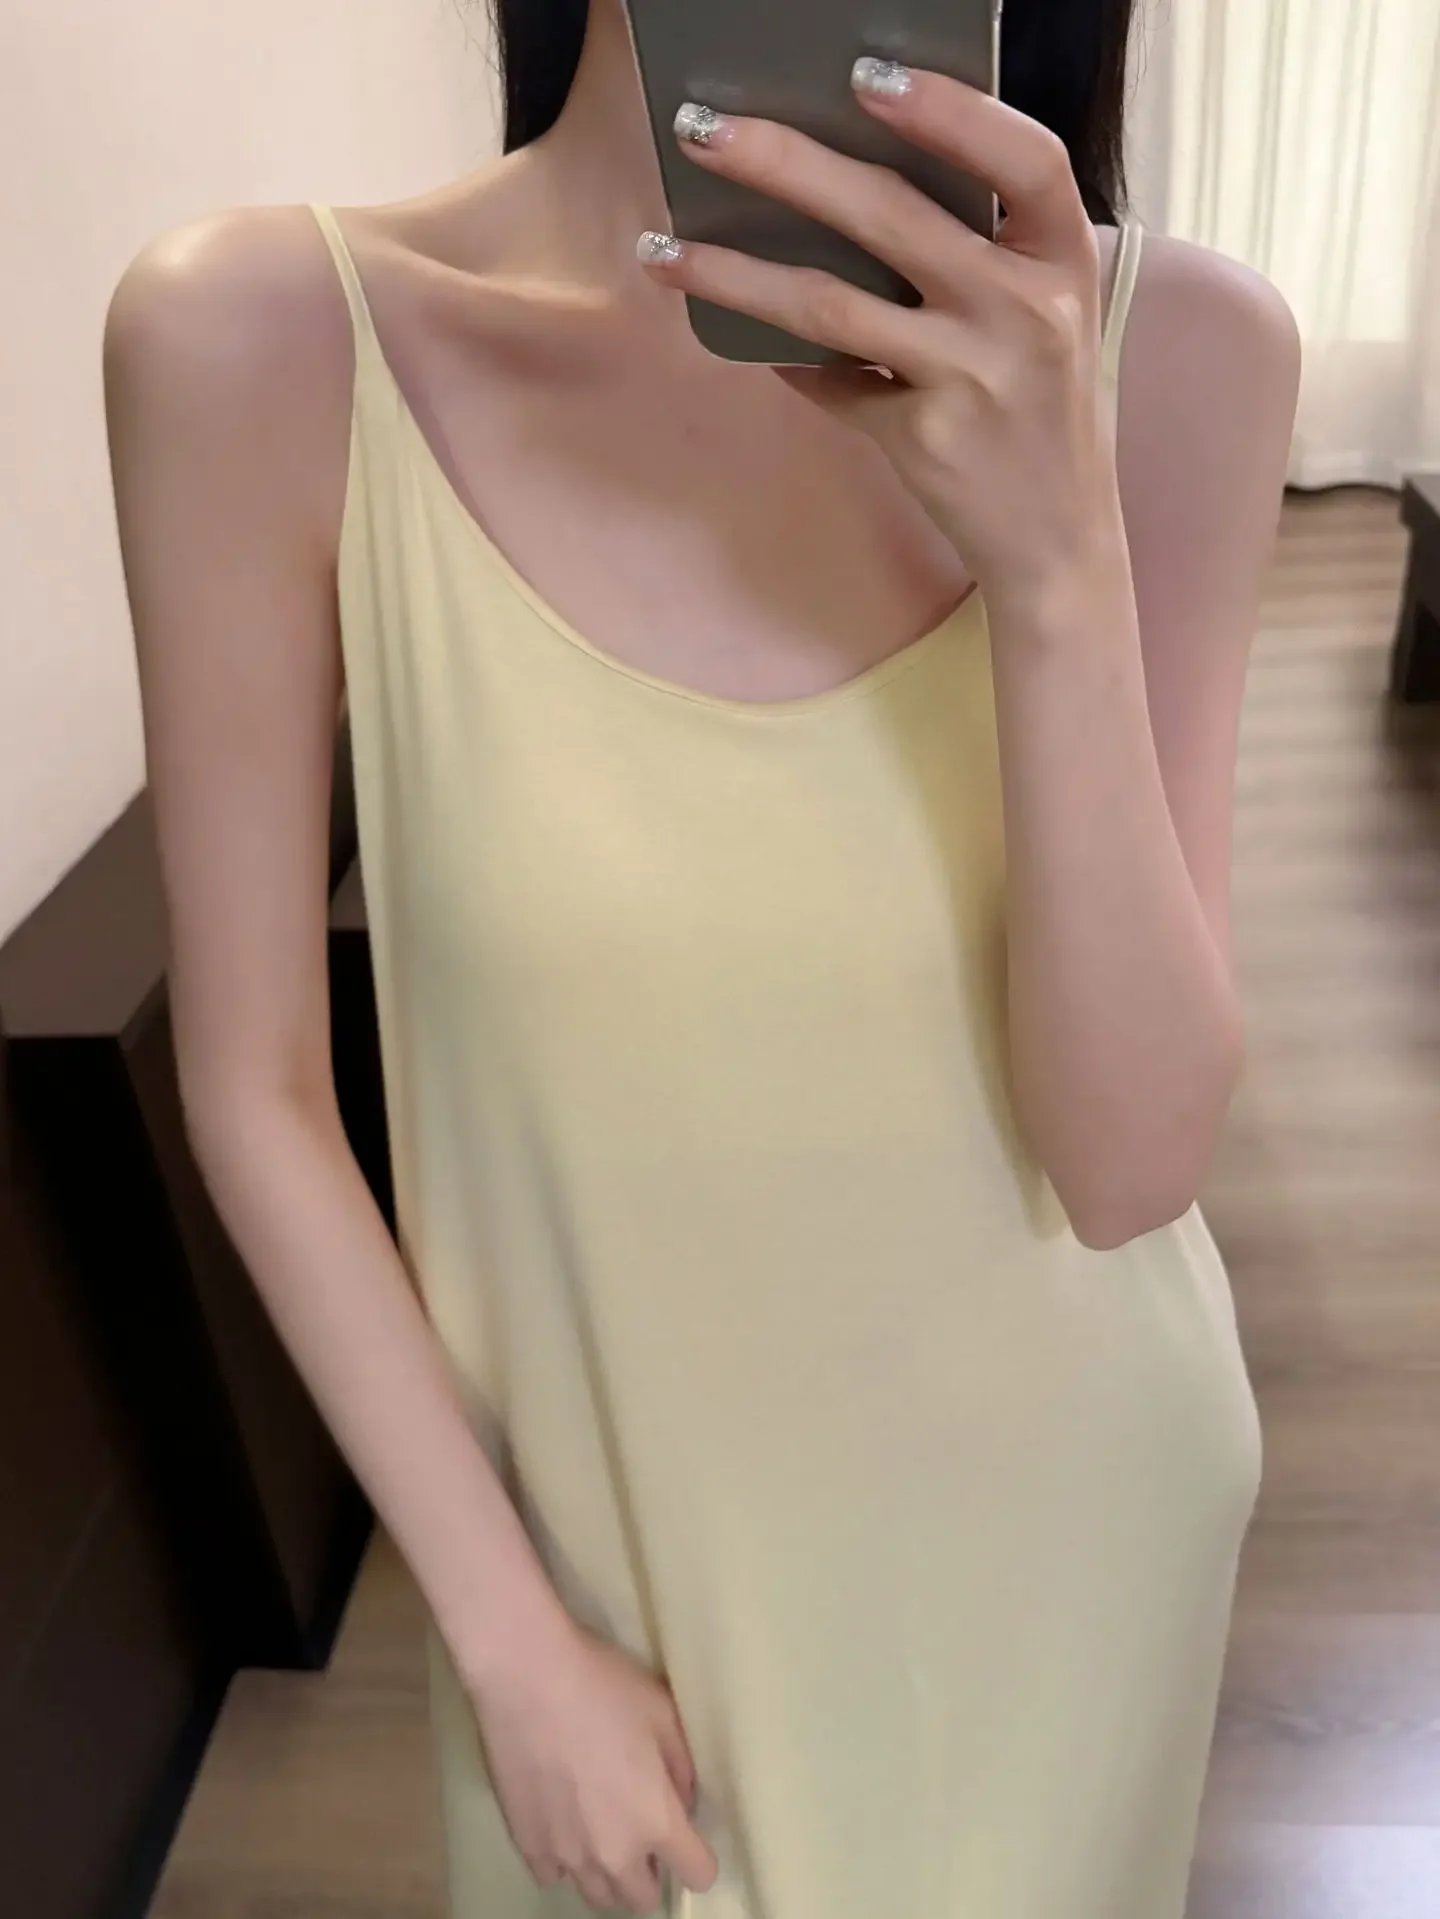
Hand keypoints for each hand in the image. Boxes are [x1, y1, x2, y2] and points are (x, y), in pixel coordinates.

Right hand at [467, 1619, 718, 1913]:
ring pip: (597, 1895)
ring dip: (607, 1871)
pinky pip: (553, 1875)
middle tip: (639, 1826)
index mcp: (656, 1821)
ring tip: (599, 1826)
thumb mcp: (663, 1714)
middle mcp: (614, 1853)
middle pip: (642, 1898)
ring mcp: (566, 1855)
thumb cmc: (604, 1687)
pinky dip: (563, 1859)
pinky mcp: (527, 1845)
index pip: (698, 1874)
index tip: (686, 1832)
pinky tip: (561, 1821)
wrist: (528, 1677)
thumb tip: (681, 1801)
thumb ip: (681, 1768)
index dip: (697, 1856)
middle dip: (650, 1870)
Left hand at [639, 62, 1121, 611]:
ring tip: (663, 250)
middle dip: (783, 163)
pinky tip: (746, 345)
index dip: (949, 110)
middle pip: (891, 215)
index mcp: (1063, 259)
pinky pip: (829, 384)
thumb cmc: (1037, 407)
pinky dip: (785, 363)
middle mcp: (1026, 311)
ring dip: (735, 272)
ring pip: (830, 305)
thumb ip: (978, 252)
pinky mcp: (924, 438)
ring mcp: (973, 377)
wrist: (1057, 537)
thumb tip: (839, 186)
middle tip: (701, 130)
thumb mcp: (1043, 315)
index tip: (865, 72)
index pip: (1024, 159)